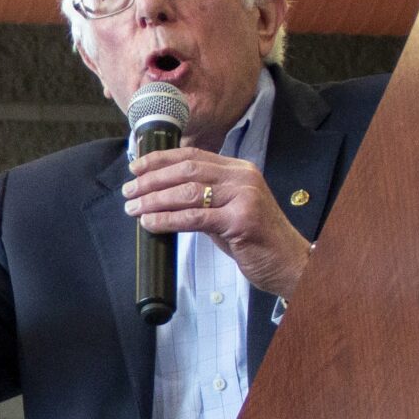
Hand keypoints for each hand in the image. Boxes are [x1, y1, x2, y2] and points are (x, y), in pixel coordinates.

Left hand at [123, 147, 314, 299]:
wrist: (289, 263)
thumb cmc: (257, 240)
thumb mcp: (230, 211)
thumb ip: (204, 200)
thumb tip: (165, 197)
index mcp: (239, 170)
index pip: (193, 156)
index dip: (161, 159)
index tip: (137, 168)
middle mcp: (242, 178)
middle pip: (186, 170)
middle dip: (152, 180)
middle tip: (129, 190)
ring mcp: (244, 197)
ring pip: (187, 192)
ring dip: (154, 200)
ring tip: (133, 208)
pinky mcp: (241, 221)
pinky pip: (195, 217)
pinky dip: (167, 219)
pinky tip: (150, 223)